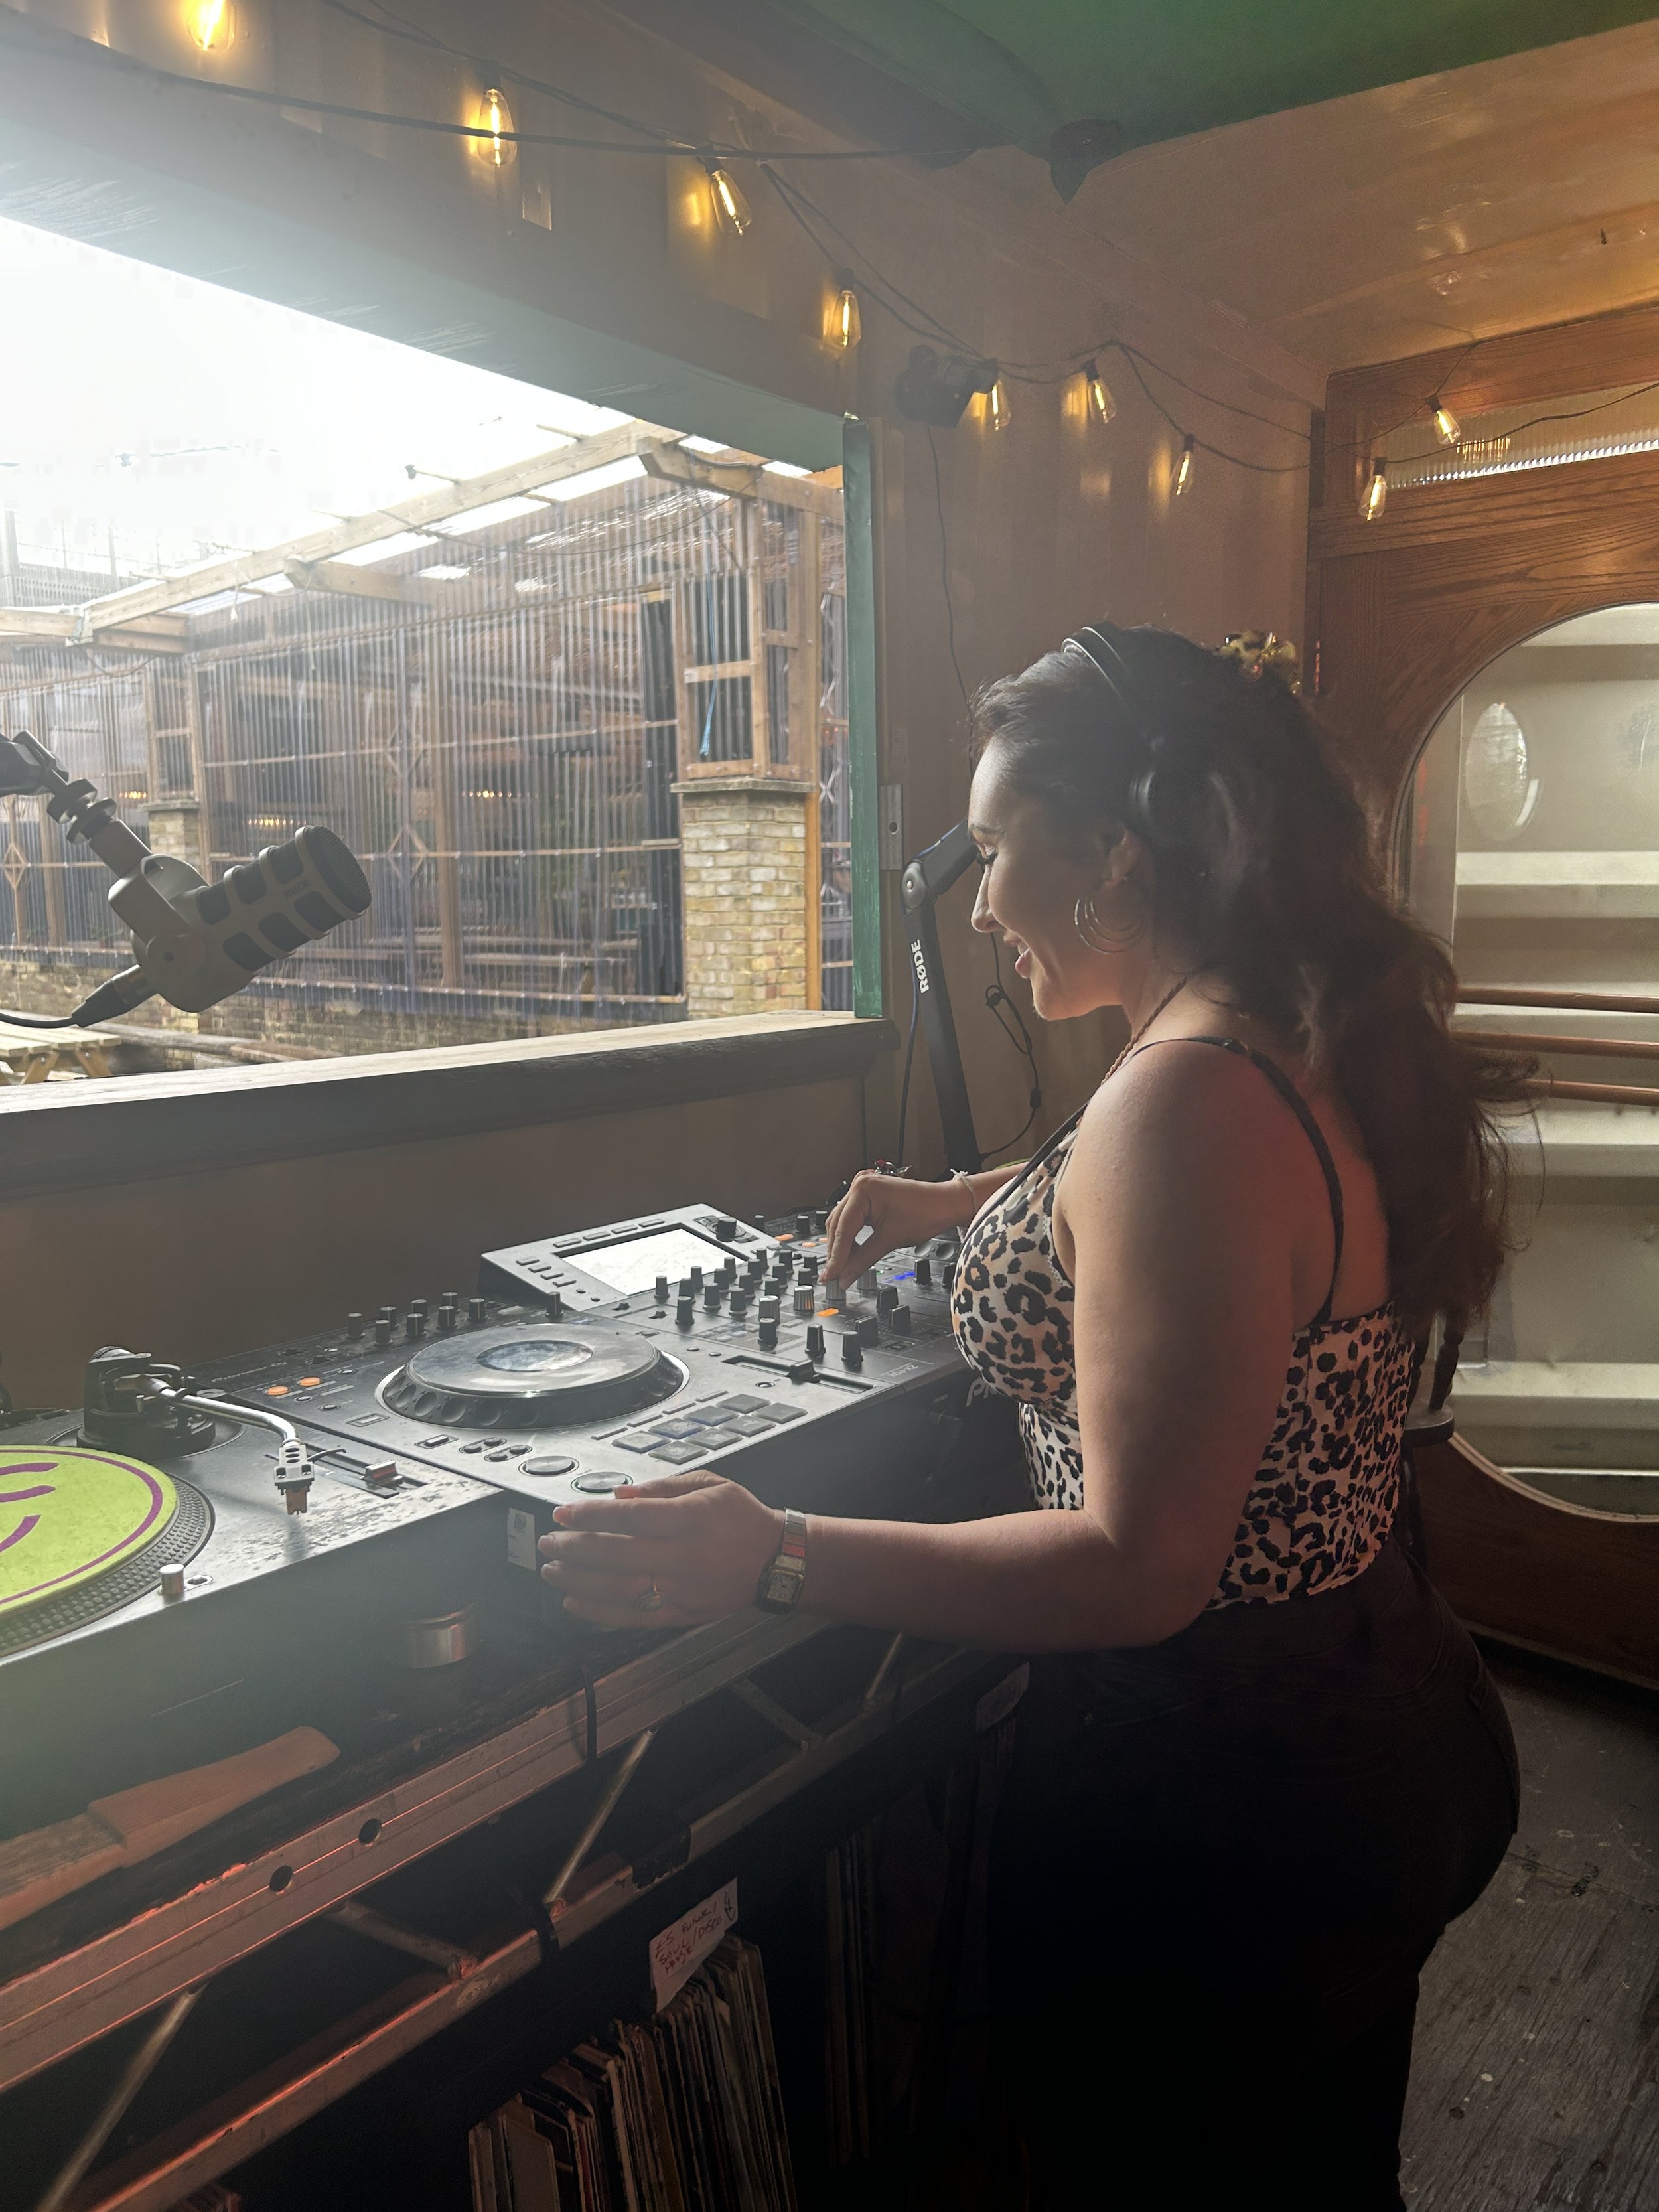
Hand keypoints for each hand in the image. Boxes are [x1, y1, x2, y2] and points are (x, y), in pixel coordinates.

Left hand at [538, 1472, 783, 1627]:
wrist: (776, 1560)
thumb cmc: (741, 1517)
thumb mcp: (709, 1484)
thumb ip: (661, 1486)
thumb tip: (617, 1495)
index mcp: (690, 1519)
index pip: (630, 1518)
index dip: (591, 1516)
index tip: (563, 1513)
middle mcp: (684, 1557)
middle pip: (618, 1556)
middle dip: (575, 1549)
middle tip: (549, 1542)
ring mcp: (682, 1589)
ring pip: (620, 1591)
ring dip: (578, 1582)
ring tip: (552, 1570)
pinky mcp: (682, 1614)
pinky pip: (635, 1618)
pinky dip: (600, 1614)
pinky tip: (574, 1603)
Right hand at [823, 1169, 969, 1281]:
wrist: (945, 1204)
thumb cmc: (926, 1212)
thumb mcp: (890, 1239)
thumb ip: (863, 1259)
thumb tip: (845, 1276)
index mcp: (863, 1190)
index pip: (843, 1229)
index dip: (836, 1256)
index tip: (830, 1275)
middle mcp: (859, 1185)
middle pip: (838, 1225)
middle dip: (837, 1252)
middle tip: (832, 1275)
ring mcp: (864, 1189)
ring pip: (843, 1222)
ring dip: (842, 1245)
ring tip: (841, 1267)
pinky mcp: (869, 1197)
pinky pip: (853, 1219)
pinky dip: (852, 1236)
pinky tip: (851, 1252)